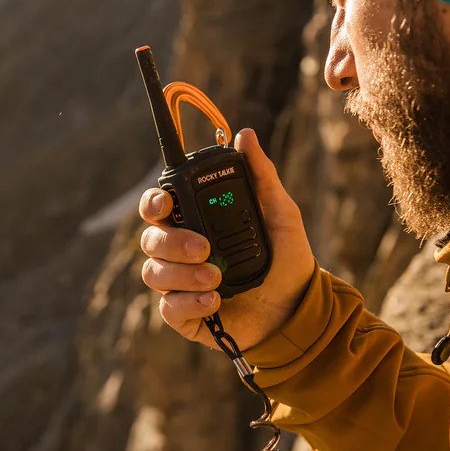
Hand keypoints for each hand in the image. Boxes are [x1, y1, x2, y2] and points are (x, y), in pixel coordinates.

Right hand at [137, 128, 316, 351]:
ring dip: (182, 274)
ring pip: (153, 273)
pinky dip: (188, 302)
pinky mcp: (185, 315)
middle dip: (172, 242)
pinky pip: (168, 307)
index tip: (166, 203)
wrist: (298, 309)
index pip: (158, 207)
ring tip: (216, 278)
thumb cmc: (287, 258)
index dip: (153, 202)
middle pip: (150, 239)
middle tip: (204, 248)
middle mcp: (181, 251)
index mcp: (196, 222)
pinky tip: (215, 301)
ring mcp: (180, 283)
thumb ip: (261, 175)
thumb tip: (245, 135)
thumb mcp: (280, 213)